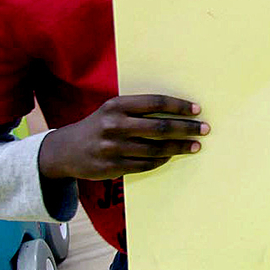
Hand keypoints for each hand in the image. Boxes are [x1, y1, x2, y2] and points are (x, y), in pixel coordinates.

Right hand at [37, 95, 206, 181]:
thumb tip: (178, 113)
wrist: (64, 151)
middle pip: (160, 127)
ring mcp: (112, 148)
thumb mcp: (113, 110)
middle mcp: (113, 125)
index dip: (179, 106)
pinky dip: (162, 161)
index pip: (155, 102)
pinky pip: (145, 164)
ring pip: (156, 148)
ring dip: (179, 147)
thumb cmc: (99, 125)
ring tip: (195, 145)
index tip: (197, 109)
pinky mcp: (111, 167)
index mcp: (116, 106)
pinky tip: (172, 157)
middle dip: (186, 128)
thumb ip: (139, 110)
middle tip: (205, 129)